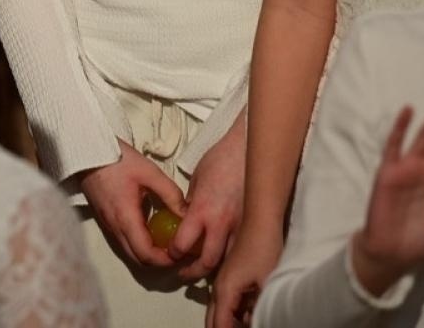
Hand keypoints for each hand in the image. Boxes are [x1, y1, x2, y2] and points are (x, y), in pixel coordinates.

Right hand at [79, 139, 187, 268]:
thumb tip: (187, 214)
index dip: (165, 260)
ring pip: (130, 252)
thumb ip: (171, 194)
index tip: (180, 254)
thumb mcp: (150, 172)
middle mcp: (115, 227)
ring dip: (148, 253)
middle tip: (176, 251)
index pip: (146, 254)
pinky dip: (139, 244)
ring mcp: (108, 225)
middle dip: (159, 261)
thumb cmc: (118, 160)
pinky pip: (123, 241)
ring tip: (166, 241)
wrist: (88, 153)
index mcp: (126, 218)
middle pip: (138, 259)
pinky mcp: (106, 220)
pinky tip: (151, 230)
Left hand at [172, 114, 245, 282]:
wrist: (250, 151)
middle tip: (183, 272)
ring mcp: (241, 227)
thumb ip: (191, 203)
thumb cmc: (220, 160)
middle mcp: (221, 223)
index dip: (174, 253)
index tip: (170, 254)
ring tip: (204, 269)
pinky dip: (232, 258)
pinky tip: (226, 258)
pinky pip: (242, 250)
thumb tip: (185, 217)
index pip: (183, 243)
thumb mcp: (196, 180)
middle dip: (192, 272)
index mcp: (202, 210)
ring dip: (214, 270)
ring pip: (228, 262)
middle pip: (207, 262)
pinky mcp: (254, 226)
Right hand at [208, 223, 279, 327]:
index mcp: (225, 290)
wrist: (260, 217)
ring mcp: (223, 279)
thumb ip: (256, 310)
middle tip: (240, 326)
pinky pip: (227, 300)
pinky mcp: (230, 274)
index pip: (219, 325)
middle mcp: (219, 286)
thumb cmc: (264, 246)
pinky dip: (235, 311)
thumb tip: (254, 323)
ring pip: (219, 309)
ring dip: (229, 320)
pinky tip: (250, 311)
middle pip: (212, 319)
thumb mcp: (265, 283)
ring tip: (247, 320)